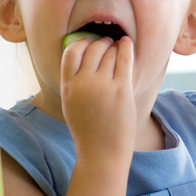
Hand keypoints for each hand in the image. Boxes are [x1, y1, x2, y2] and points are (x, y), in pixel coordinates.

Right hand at [60, 36, 135, 164]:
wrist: (102, 153)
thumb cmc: (88, 131)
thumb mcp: (70, 105)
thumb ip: (73, 83)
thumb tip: (82, 59)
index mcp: (67, 86)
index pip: (70, 52)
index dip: (81, 43)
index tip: (88, 42)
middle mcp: (83, 83)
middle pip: (92, 49)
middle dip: (100, 42)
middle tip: (107, 43)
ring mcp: (103, 85)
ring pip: (109, 52)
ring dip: (114, 46)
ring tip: (118, 45)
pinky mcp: (121, 89)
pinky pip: (124, 59)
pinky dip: (126, 48)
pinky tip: (128, 43)